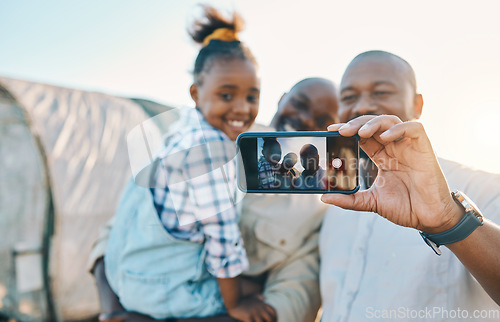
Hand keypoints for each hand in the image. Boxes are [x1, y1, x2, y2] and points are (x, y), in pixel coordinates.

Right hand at [227, 294, 276, 321]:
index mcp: (261, 304)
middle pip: (270, 319)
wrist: (233, 299)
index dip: (275, 318)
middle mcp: (259, 309)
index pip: (273, 311)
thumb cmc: (241, 299)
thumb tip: (264, 298)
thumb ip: (258, 296)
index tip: (274, 321)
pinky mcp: (248, 317)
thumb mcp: (252, 296)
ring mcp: (254, 313)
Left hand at [321, 115, 463, 233]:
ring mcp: (410, 147)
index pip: (363, 137)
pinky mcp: (425, 148)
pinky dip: (399, 128)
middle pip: (374, 125)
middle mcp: (395, 148)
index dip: (348, 131)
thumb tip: (324, 198)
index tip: (331, 131)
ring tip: (360, 133)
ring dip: (374, 123)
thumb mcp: (371, 202)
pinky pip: (414, 128)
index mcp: (383, 157)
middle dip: (357, 124)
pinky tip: (386, 137)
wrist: (429, 219)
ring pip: (391, 121)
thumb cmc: (405, 208)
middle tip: (341, 130)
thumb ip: (349, 200)